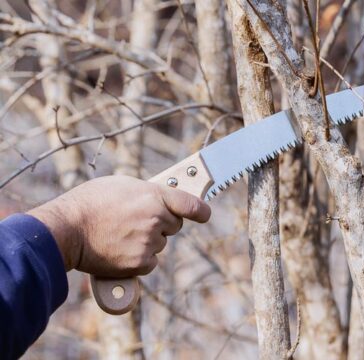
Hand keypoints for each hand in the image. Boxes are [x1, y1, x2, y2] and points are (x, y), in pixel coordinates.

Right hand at [28, 175, 210, 276]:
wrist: (66, 229)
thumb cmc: (89, 203)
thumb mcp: (121, 185)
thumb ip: (147, 192)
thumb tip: (161, 199)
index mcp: (154, 195)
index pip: (191, 204)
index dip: (201, 210)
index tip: (205, 214)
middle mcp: (156, 218)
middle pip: (175, 225)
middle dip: (163, 224)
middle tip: (137, 221)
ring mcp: (149, 241)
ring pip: (160, 244)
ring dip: (148, 242)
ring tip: (121, 234)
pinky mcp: (140, 262)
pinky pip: (150, 262)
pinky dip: (139, 260)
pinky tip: (120, 250)